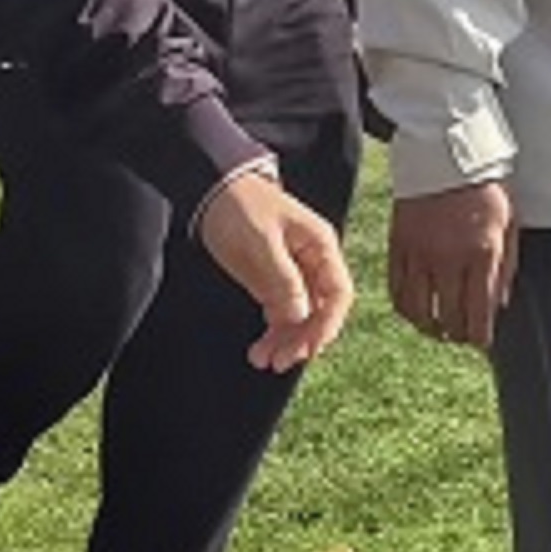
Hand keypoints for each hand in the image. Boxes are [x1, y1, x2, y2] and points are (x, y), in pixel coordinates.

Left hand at [194, 166, 353, 372]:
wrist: (212, 190)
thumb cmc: (241, 205)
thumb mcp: (261, 241)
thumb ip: (282, 279)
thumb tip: (301, 317)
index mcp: (320, 247)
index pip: (338, 293)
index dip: (327, 324)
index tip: (309, 346)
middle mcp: (313, 263)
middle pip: (321, 311)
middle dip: (303, 339)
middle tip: (281, 360)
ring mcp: (293, 275)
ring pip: (300, 319)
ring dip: (286, 342)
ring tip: (263, 360)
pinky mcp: (272, 284)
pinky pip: (281, 316)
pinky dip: (273, 335)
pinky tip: (259, 351)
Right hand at [387, 178, 515, 352]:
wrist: (446, 151)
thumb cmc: (485, 186)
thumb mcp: (510, 223)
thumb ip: (505, 267)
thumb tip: (498, 305)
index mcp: (482, 254)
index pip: (478, 316)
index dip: (479, 338)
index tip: (481, 341)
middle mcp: (448, 259)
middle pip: (448, 320)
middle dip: (456, 335)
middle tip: (461, 334)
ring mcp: (419, 253)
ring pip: (418, 312)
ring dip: (428, 327)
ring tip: (436, 328)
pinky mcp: (398, 245)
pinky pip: (397, 290)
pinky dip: (405, 307)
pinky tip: (415, 309)